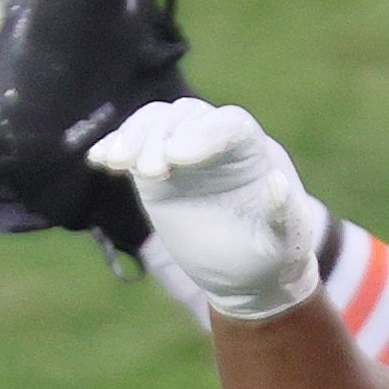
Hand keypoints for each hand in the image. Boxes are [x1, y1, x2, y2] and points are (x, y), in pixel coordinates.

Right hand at [87, 98, 322, 322]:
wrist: (246, 272)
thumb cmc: (274, 254)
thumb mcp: (289, 243)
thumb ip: (286, 215)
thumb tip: (276, 183)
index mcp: (252, 151)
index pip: (228, 124)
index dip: (202, 134)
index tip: (177, 157)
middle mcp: (216, 142)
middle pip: (186, 115)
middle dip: (163, 135)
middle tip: (149, 172)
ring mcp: (183, 152)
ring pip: (156, 123)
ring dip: (134, 136)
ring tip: (117, 162)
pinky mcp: (156, 171)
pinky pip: (132, 148)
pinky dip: (114, 148)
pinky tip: (99, 159)